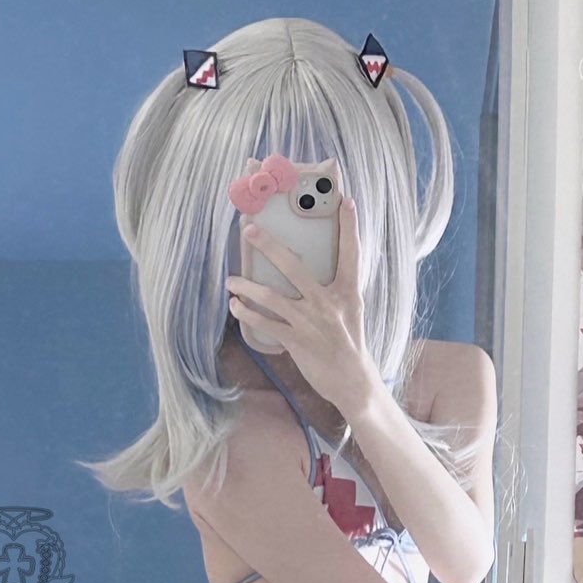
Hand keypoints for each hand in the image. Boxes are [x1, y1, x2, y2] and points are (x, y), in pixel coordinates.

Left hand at [226, 183, 379, 416]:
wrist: (352, 380)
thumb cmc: (349, 342)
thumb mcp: (351, 309)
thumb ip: (336, 287)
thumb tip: (314, 266)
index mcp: (347, 291)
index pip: (351, 253)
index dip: (349, 227)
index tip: (345, 201)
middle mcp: (327, 302)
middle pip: (293, 266)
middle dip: (268, 246)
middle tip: (249, 230)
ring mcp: (309, 322)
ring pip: (270, 297)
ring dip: (246, 286)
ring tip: (231, 281)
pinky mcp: (296, 341)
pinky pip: (264, 323)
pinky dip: (246, 314)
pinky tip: (235, 306)